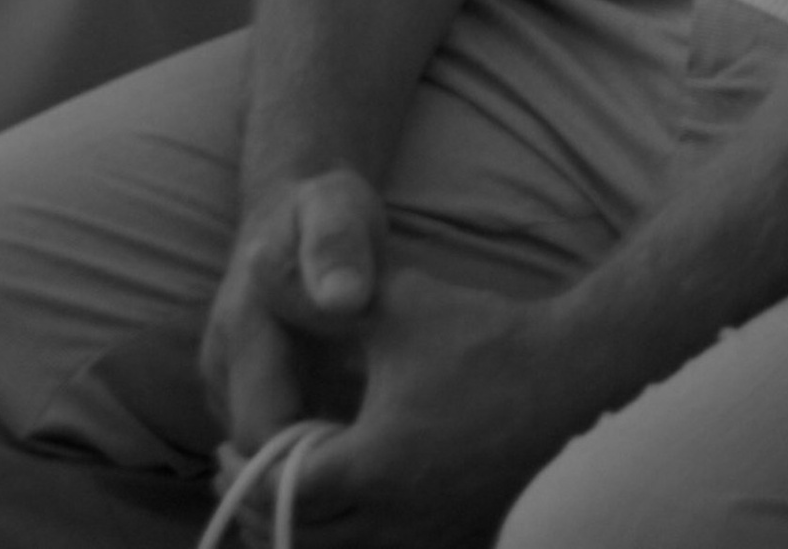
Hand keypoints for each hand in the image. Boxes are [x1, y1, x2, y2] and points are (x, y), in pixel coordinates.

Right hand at [204, 170, 383, 457]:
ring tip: (368, 452)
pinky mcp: (235, 390)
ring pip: (258, 458)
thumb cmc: (323, 211)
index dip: (309, 466)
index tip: (366, 460)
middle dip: (312, 476)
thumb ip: (338, 247)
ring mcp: (224, 380)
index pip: (260, 434)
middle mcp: (221, 362)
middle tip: (378, 464)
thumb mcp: (338, 210)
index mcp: (243, 327)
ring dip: (308, 469)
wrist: (292, 205)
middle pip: (256, 458)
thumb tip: (342, 298)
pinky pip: (267, 443)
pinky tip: (352, 439)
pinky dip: (306, 454)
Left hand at [256, 268, 581, 543]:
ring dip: (307, 535)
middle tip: (236, 476)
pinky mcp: (466, 535)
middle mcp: (406, 517)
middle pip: (311, 541)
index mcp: (379, 466)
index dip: (249, 477)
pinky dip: (353, 544)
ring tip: (278, 495)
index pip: (290, 496)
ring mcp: (439, 534)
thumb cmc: (472, 332)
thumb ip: (315, 297)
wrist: (561, 368)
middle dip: (264, 513)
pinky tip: (341, 512)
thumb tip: (254, 266)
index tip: (226, 449)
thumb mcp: (387, 303)